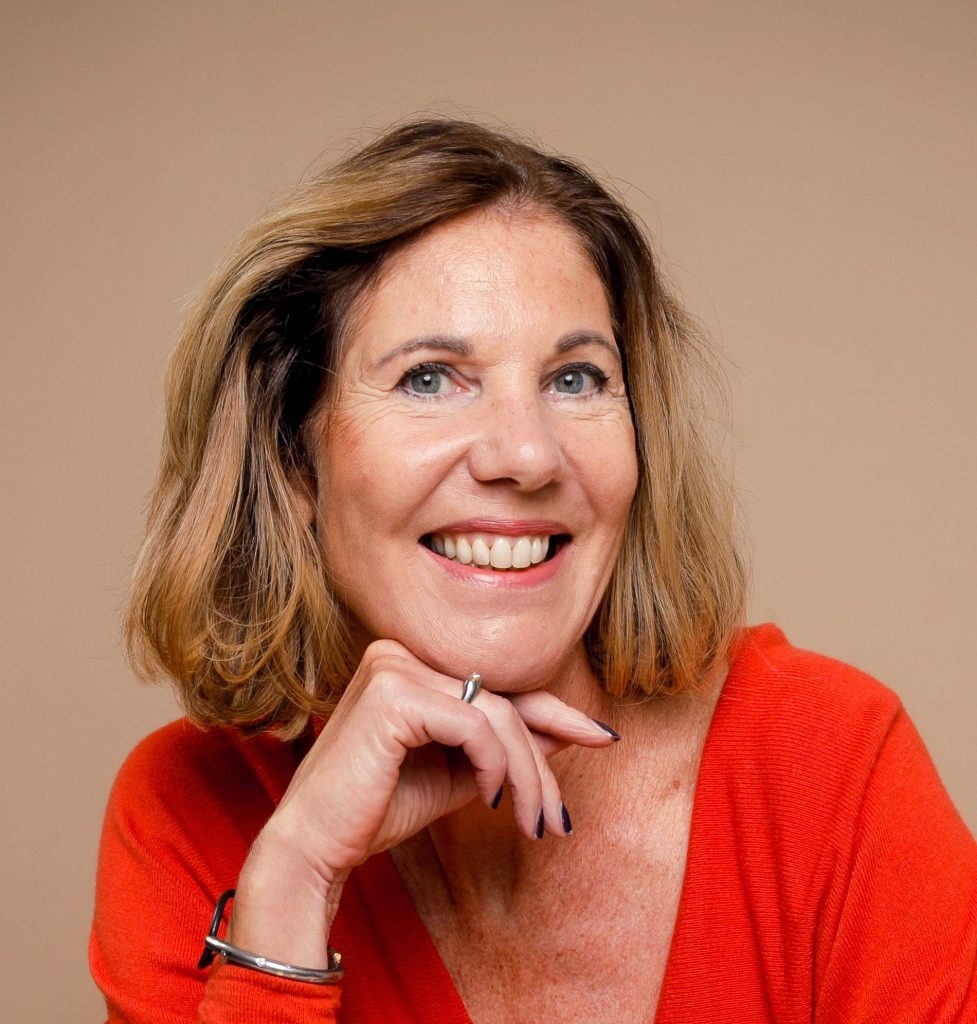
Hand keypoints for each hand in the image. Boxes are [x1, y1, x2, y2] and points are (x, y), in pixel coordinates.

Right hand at [228, 639, 616, 963]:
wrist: (316, 848)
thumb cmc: (378, 810)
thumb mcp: (458, 774)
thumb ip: (504, 747)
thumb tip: (568, 729)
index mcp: (410, 664)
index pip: (495, 687)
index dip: (554, 713)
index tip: (602, 737)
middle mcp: (400, 653)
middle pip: (501, 702)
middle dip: (540, 762)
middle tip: (556, 819)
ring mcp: (394, 666)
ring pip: (495, 714)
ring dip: (527, 773)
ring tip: (534, 823)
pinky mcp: (394, 693)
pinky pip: (474, 724)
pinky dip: (494, 765)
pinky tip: (489, 800)